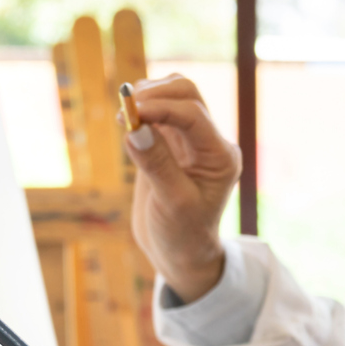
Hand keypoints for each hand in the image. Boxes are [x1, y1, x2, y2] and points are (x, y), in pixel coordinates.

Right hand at [125, 75, 241, 301]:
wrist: (181, 251)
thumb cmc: (182, 234)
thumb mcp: (171, 203)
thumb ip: (156, 165)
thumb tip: (135, 128)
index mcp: (221, 157)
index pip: (193, 115)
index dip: (160, 108)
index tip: (130, 113)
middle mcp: (210, 143)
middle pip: (187, 93)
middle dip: (154, 94)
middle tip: (124, 111)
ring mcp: (191, 140)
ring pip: (174, 95)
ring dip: (148, 96)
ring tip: (123, 116)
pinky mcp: (171, 143)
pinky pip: (158, 111)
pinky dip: (140, 108)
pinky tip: (125, 122)